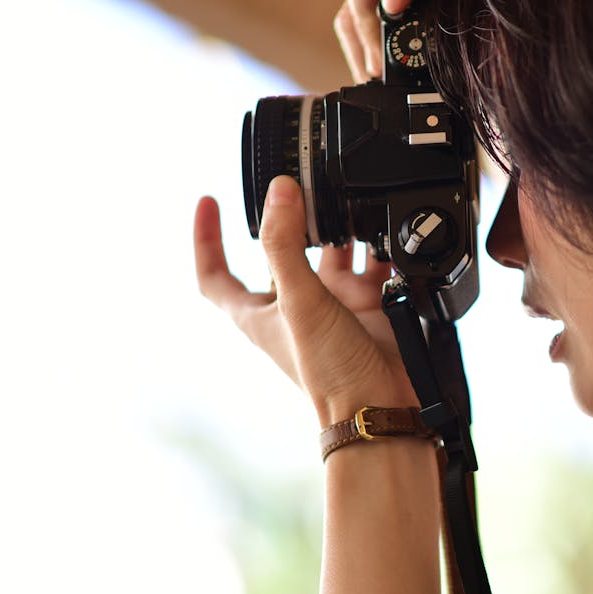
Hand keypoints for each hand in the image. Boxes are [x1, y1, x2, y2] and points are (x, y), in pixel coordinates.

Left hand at [194, 178, 417, 425]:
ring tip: (347, 203)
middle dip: (293, 220)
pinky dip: (378, 249)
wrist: (383, 406)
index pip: (216, 275)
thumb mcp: (299, 302)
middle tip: (302, 187)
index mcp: (260, 313)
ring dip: (339, 230)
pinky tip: (386, 234)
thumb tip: (279, 191)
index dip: (206, 240)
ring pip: (331, 254)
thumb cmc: (330, 373)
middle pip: (282, 252)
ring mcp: (332, 308)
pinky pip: (371, 267)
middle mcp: (294, 307)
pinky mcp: (368, 308)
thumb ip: (285, 245)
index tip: (209, 201)